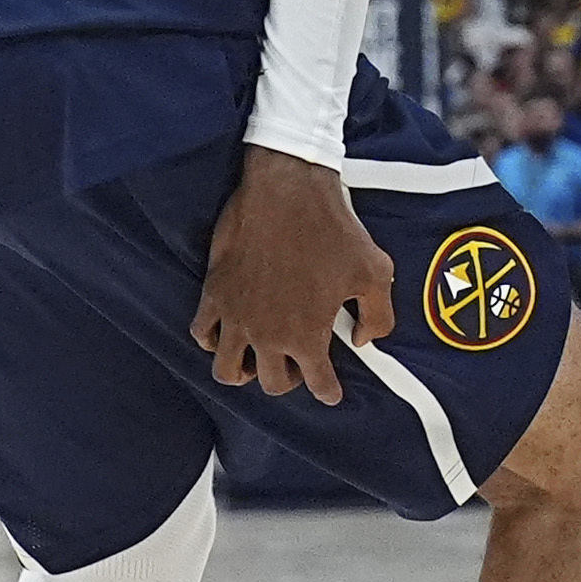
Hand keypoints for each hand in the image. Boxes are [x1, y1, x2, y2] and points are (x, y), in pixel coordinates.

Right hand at [191, 146, 394, 403]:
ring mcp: (236, 317)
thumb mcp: (375, 272)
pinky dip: (214, 340)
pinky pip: (202, 334)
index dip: (328, 392)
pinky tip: (227, 332)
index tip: (331, 392)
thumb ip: (378, 316)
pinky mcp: (214, 293)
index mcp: (307, 336)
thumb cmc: (333, 229)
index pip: (318, 385)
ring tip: (256, 359)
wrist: (287, 189)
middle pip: (272, 384)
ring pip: (227, 371)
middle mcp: (268, 335)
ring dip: (245, 372)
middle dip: (290, 381)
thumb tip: (365, 339)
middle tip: (299, 365)